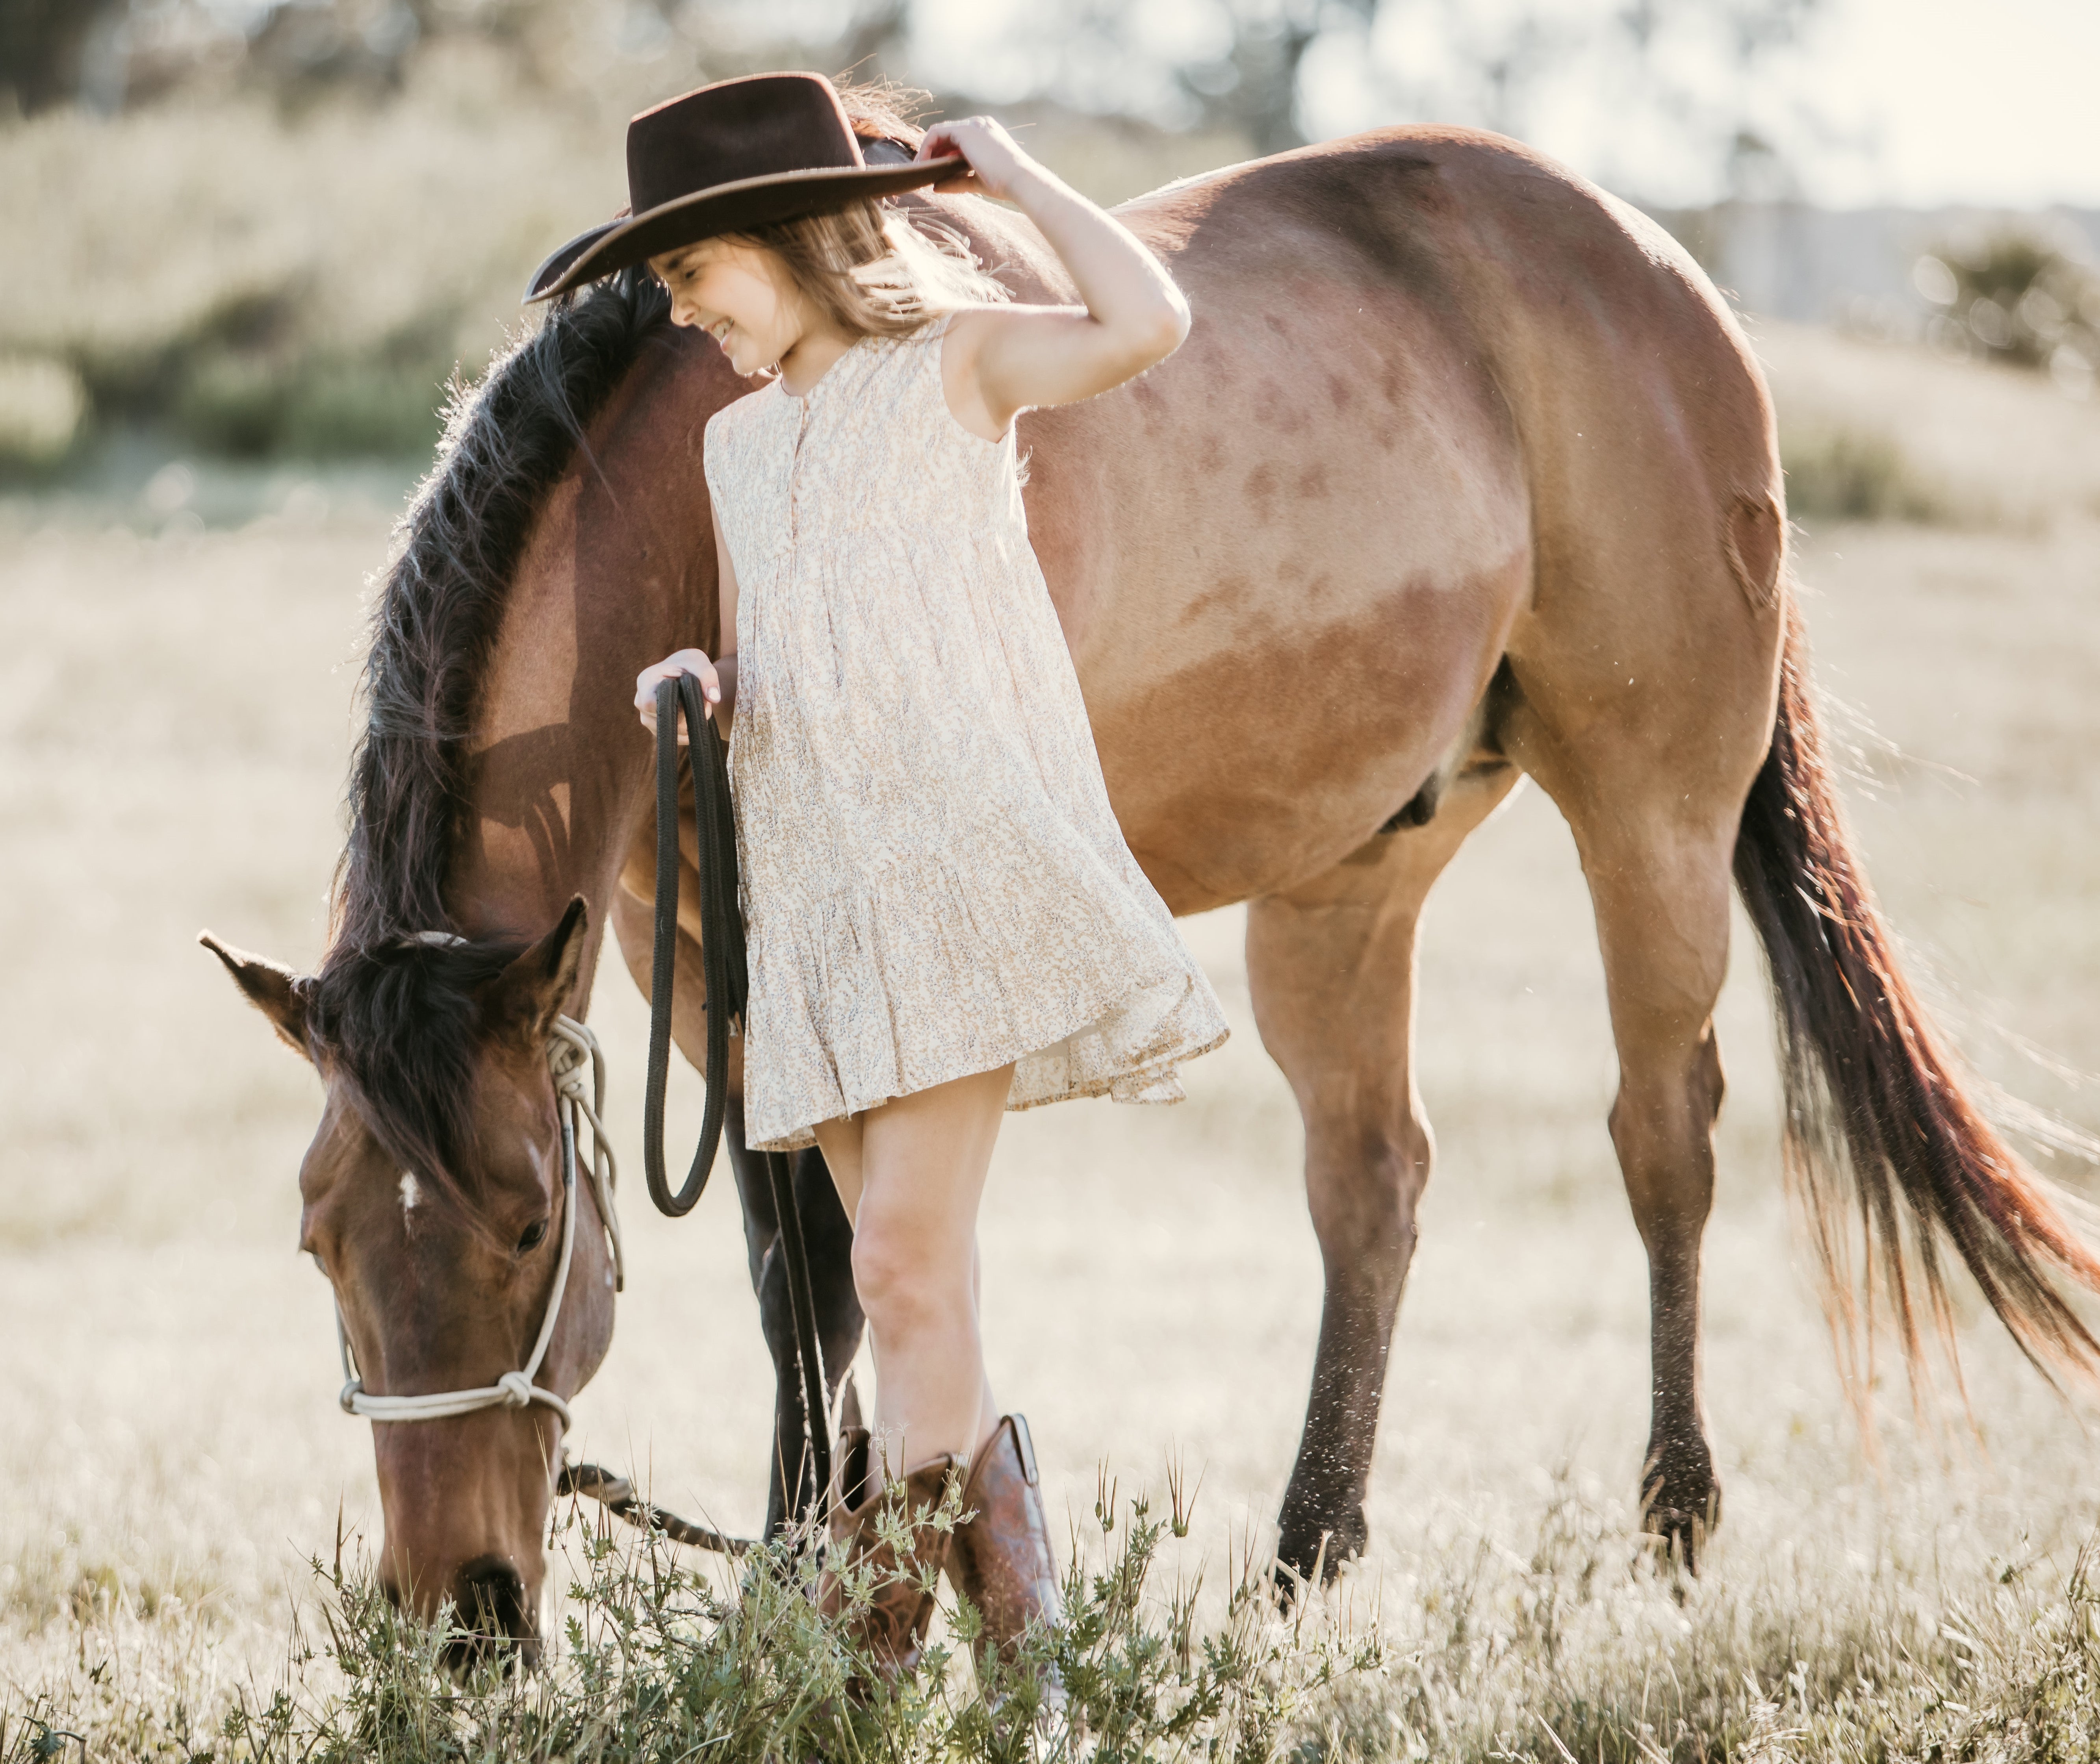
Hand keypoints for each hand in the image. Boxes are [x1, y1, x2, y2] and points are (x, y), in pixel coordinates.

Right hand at [635, 648, 719, 744]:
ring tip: (697, 706)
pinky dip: (690, 732)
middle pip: (664, 721)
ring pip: (672, 732)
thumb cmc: (690, 666)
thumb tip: (714, 698)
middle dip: (687, 716)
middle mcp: (640, 701)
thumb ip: (707, 676)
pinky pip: (676, 739)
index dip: (674, 705)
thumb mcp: (699, 662)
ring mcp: (647, 718)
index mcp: (645, 680)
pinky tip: (693, 717)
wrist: (687, 675)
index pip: (651, 703)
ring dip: (691, 724)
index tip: (690, 696)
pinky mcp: (657, 730)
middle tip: (701, 702)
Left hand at [914, 116, 1031, 201]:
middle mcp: (979, 125)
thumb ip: (957, 180)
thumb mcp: (977, 181)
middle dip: (934, 151)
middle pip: (948, 134)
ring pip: (940, 132)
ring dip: (927, 149)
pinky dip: (927, 147)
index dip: (944, 153)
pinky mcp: (965, 130)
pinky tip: (924, 164)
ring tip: (921, 169)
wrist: (1019, 179)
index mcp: (986, 134)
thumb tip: (936, 186)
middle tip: (924, 169)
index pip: (958, 138)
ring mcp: (973, 125)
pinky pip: (936, 133)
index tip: (936, 169)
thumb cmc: (1005, 183)